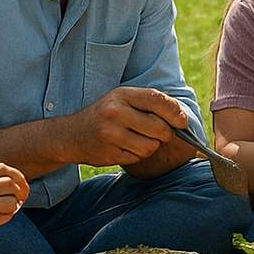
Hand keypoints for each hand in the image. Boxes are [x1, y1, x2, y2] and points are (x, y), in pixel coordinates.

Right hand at [0, 163, 26, 251]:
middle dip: (21, 189)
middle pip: (12, 181)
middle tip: (22, 198)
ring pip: (13, 197)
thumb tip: (10, 181)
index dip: (15, 176)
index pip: (3, 168)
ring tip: (8, 209)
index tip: (18, 185)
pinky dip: (8, 215)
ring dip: (15, 204)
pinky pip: (8, 213)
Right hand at [71, 86, 187, 166]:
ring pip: (150, 146)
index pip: (157, 100)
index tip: (183, 122)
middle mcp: (116, 113)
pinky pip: (138, 158)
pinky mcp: (109, 153)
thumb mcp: (122, 100)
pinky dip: (137, 155)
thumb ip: (149, 104)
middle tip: (160, 134)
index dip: (175, 112)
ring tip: (138, 139)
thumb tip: (181, 118)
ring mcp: (111, 134)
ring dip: (151, 146)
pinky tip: (126, 147)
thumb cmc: (105, 115)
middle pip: (159, 127)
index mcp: (122, 95)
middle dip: (165, 134)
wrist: (71, 135)